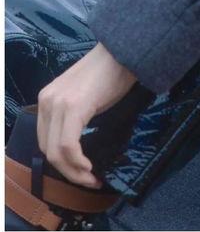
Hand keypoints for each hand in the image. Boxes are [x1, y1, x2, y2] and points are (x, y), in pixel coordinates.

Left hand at [37, 43, 135, 186]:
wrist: (123, 51)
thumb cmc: (109, 73)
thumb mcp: (83, 97)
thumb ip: (72, 118)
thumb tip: (75, 149)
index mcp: (46, 99)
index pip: (45, 141)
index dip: (61, 162)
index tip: (81, 172)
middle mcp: (46, 101)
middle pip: (48, 150)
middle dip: (67, 172)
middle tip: (88, 180)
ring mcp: (58, 103)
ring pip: (56, 152)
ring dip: (74, 171)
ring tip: (91, 178)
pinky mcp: (73, 107)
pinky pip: (68, 145)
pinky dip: (78, 162)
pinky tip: (90, 167)